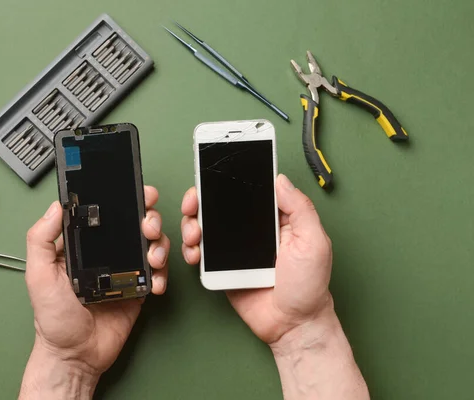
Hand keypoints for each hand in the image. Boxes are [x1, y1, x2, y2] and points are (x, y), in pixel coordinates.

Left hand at [20, 186, 169, 398]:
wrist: (76, 355)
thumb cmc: (53, 318)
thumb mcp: (39, 275)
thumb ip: (40, 240)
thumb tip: (54, 207)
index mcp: (82, 244)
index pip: (104, 213)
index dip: (122, 199)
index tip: (136, 192)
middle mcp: (106, 252)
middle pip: (134, 223)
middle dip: (149, 217)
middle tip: (148, 225)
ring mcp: (125, 269)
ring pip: (151, 244)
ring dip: (159, 243)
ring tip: (153, 256)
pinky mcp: (139, 288)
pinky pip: (157, 272)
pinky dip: (162, 273)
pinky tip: (155, 282)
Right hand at [180, 174, 332, 344]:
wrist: (292, 324)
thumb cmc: (309, 286)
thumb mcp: (314, 242)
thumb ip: (300, 208)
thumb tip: (280, 180)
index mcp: (275, 218)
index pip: (248, 190)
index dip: (228, 180)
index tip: (211, 177)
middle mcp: (253, 229)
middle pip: (219, 205)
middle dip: (200, 200)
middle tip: (193, 204)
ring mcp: (235, 248)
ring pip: (206, 226)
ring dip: (192, 224)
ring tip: (194, 234)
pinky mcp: (222, 267)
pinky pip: (202, 252)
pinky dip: (192, 249)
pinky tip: (195, 251)